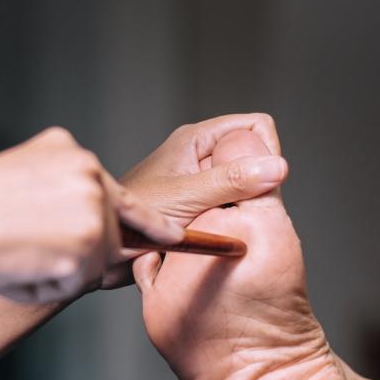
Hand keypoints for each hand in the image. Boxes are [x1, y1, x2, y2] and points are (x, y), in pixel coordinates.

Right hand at [0, 127, 181, 302]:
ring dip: (56, 272)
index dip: (147, 221)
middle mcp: (88, 172)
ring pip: (94, 261)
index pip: (121, 194)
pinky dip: (45, 287)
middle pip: (109, 233)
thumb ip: (57, 191)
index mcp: (70, 152)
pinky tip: (16, 267)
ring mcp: (92, 208)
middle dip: (78, 256)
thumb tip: (92, 227)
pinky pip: (76, 283)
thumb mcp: (18, 176)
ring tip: (13, 255)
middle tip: (23, 250)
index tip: (173, 235)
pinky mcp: (89, 245)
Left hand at [101, 113, 288, 287]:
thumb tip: (279, 167)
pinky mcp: (196, 207)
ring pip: (243, 187)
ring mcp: (198, 182)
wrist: (100, 253)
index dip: (266, 153)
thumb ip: (231, 182)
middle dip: (256, 185)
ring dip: (241, 208)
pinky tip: (215, 238)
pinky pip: (229, 210)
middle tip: (238, 213)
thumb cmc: (129, 219)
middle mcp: (199, 155)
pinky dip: (229, 223)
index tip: (261, 186)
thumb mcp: (186, 198)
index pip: (256, 126)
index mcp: (196, 139)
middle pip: (252, 157)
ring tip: (222, 227)